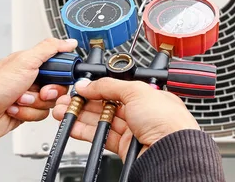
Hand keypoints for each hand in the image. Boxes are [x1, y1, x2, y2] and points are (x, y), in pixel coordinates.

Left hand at [0, 38, 76, 149]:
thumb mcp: (24, 62)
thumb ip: (49, 49)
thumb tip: (69, 42)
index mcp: (32, 63)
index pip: (61, 65)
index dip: (63, 74)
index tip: (54, 77)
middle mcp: (31, 78)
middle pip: (59, 86)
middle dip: (48, 92)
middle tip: (37, 91)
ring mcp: (29, 96)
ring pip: (50, 103)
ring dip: (34, 104)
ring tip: (17, 100)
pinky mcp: (26, 112)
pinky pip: (41, 115)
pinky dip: (28, 114)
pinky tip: (13, 109)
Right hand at [52, 78, 199, 158]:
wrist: (171, 151)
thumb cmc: (167, 121)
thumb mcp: (137, 91)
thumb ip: (110, 86)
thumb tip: (89, 84)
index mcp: (148, 95)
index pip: (117, 88)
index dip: (98, 87)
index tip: (81, 87)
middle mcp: (141, 112)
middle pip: (107, 104)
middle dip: (85, 101)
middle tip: (67, 99)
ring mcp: (133, 131)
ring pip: (102, 121)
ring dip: (81, 115)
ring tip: (63, 111)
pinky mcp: (124, 147)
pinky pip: (101, 137)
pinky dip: (85, 131)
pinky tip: (73, 125)